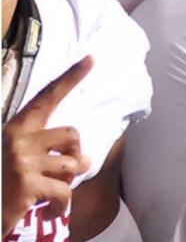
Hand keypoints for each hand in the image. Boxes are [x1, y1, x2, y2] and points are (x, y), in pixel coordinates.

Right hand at [2, 57, 92, 235]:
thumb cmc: (2, 185)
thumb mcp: (18, 160)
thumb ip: (48, 153)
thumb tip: (86, 160)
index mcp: (16, 129)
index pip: (47, 98)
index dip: (70, 78)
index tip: (91, 58)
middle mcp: (18, 139)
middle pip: (72, 134)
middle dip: (74, 156)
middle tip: (60, 175)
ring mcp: (22, 161)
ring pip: (73, 164)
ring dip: (67, 182)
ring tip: (48, 194)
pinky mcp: (27, 185)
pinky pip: (65, 192)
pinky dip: (61, 206)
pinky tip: (48, 212)